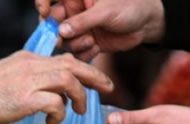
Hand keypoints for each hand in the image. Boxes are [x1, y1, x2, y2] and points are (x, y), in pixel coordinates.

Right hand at [0, 51, 112, 123]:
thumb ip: (32, 79)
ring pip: (68, 81)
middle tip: (108, 88)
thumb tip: (54, 93)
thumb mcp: (11, 77)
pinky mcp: (27, 99)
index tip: (96, 80)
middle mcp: (32, 66)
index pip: (64, 59)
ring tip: (78, 111)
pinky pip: (56, 103)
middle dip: (94, 76)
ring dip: (79, 97)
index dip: (84, 69)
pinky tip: (52, 123)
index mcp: (29, 59)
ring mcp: (29, 81)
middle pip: (73, 64)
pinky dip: (60, 114)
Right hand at [36, 0, 164, 60]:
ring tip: (91, 41)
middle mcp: (75, 12)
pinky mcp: (88, 43)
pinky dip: (84, 53)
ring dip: (75, 44)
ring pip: (65, 40)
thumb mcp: (105, 11)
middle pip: (53, 23)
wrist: (147, 23)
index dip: (42, 4)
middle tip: (62, 39)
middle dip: (57, 33)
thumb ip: (83, 21)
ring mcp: (80, 28)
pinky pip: (77, 52)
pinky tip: (96, 48)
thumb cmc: (129, 6)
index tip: (44, 13)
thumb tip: (61, 31)